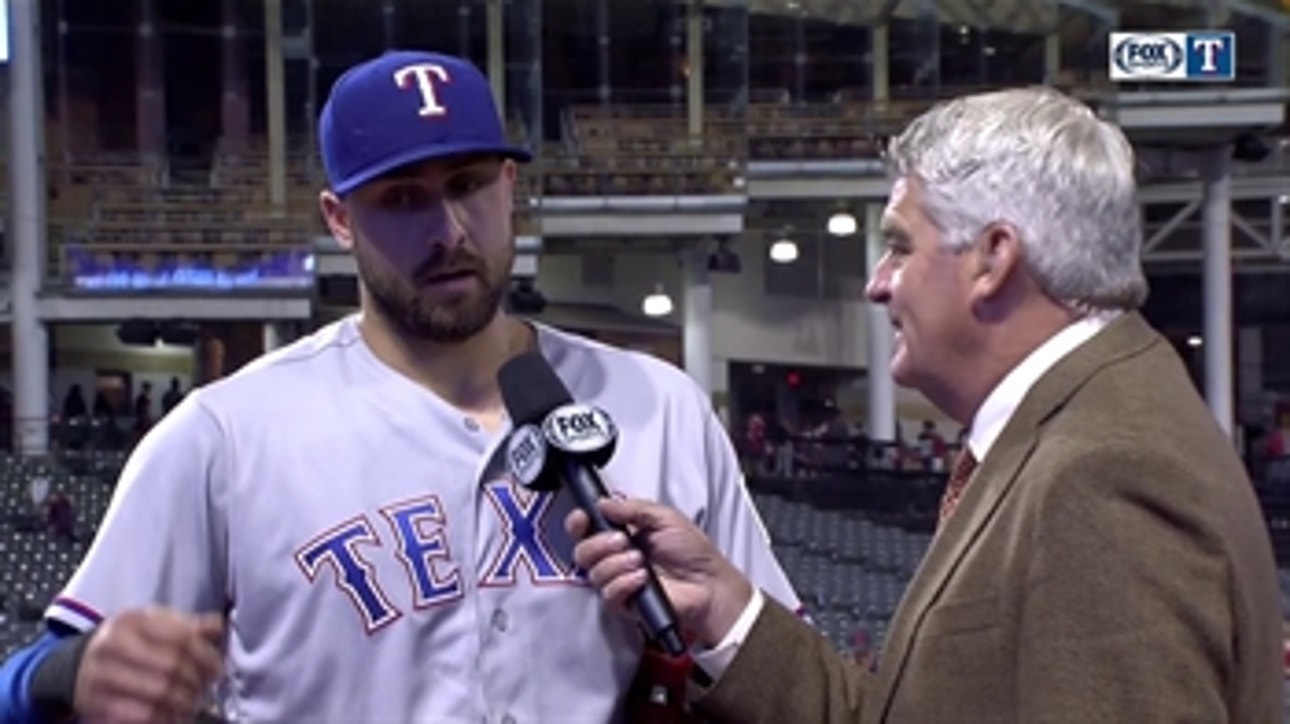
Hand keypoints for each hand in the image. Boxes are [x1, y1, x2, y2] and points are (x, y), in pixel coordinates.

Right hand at [75, 607, 225, 723]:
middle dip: (196, 681)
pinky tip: (173, 715)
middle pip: (172, 667)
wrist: (81, 664)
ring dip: (184, 702)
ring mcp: (101, 675)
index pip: (182, 637)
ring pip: (159, 693)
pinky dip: (164, 718)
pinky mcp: (95, 703)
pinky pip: (142, 716)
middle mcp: (112, 645)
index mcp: (133, 621)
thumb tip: (218, 626)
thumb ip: (189, 626)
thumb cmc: (130, 643)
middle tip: (205, 688)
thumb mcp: (155, 625)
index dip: (206, 656)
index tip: (216, 669)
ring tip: (192, 702)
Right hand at [566, 497, 752, 647]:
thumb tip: (602, 502)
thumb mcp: (664, 517)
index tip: (581, 518)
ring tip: (640, 561)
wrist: (708, 583)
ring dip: (616, 564)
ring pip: (594, 573)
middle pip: (582, 552)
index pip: (587, 529)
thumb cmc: (691, 550)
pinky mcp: (625, 604)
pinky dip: (624, 583)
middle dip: (598, 544)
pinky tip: (642, 579)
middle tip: (622, 541)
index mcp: (621, 534)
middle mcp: (615, 558)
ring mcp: (618, 581)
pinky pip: (608, 594)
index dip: (578, 523)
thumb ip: (632, 508)